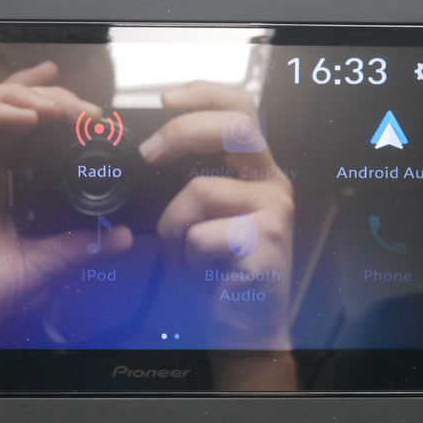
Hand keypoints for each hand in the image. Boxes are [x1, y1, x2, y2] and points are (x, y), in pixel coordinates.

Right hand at [0, 62, 133, 365]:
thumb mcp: (41, 266)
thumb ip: (79, 247)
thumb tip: (123, 237)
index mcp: (2, 185)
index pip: (28, 131)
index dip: (55, 110)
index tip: (94, 114)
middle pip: (12, 107)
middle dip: (52, 96)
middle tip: (88, 109)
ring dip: (26, 94)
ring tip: (62, 107)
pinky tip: (28, 116)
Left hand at [140, 81, 294, 351]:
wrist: (242, 329)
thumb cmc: (216, 273)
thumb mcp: (198, 218)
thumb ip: (188, 182)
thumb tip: (148, 152)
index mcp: (256, 173)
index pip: (242, 109)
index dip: (205, 93)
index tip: (166, 98)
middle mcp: (272, 185)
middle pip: (235, 127)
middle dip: (182, 133)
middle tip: (150, 154)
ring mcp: (274, 211)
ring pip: (201, 190)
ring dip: (175, 227)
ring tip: (186, 255)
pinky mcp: (268, 242)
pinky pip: (202, 235)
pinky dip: (187, 257)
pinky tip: (202, 273)